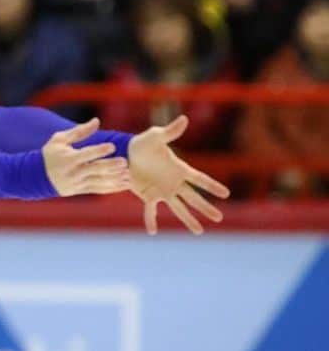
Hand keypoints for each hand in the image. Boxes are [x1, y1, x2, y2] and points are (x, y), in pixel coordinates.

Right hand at [42, 117, 129, 196]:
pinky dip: (112, 188)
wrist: (35, 177)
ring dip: (115, 179)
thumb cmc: (49, 155)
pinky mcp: (80, 190)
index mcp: (69, 158)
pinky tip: (124, 185)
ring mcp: (77, 183)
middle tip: (124, 163)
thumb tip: (97, 121)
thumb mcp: (60, 140)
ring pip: (99, 182)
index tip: (112, 147)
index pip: (86, 154)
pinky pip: (98, 189)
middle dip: (110, 166)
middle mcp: (73, 172)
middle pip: (94, 169)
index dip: (99, 151)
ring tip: (128, 176)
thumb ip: (79, 131)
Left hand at [127, 114, 229, 234]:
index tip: (226, 194)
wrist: (125, 153)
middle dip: (206, 208)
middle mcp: (174, 182)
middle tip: (219, 219)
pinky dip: (151, 220)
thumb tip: (184, 119)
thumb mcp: (155, 136)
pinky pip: (150, 211)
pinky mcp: (148, 196)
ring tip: (199, 232)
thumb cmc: (144, 143)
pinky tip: (152, 231)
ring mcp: (162, 191)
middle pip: (194, 198)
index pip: (200, 179)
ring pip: (179, 208)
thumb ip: (169, 132)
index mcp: (180, 169)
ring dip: (188, 220)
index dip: (212, 186)